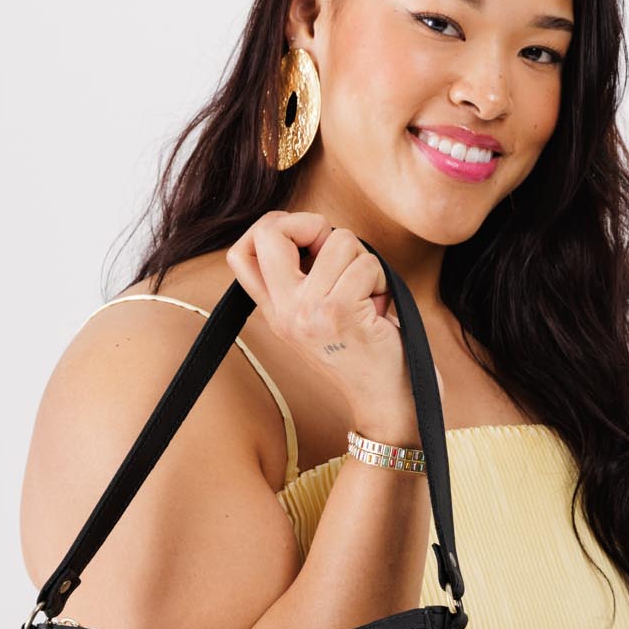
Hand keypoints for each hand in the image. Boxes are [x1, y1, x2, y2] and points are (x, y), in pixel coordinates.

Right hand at [225, 211, 442, 425]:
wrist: (389, 404)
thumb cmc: (367, 354)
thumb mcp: (322, 317)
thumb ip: (306, 279)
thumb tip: (315, 229)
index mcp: (275, 312)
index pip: (240, 253)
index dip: (275, 227)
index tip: (311, 242)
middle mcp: (284, 313)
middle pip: (272, 231)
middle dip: (313, 224)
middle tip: (338, 255)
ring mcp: (309, 313)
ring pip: (339, 240)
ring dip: (365, 262)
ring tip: (368, 296)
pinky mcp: (340, 313)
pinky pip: (366, 263)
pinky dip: (382, 280)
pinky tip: (380, 309)